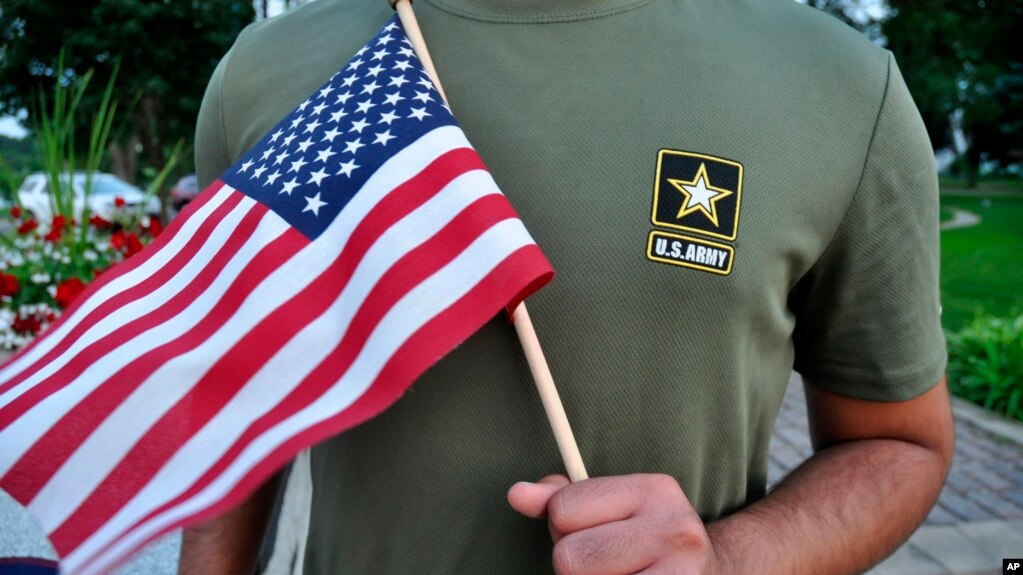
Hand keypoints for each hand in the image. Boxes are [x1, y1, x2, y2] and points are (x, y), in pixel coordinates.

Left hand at [507, 473, 719, 574]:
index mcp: (654, 490)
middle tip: (606, 562)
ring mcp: (681, 574)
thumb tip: (517, 495)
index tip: (591, 530)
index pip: (563, 510)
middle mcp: (674, 528)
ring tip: (619, 574)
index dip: (563, 526)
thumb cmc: (645, 540)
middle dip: (574, 564)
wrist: (710, 574)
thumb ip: (560, 498)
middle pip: (568, 558)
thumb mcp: (610, 507)